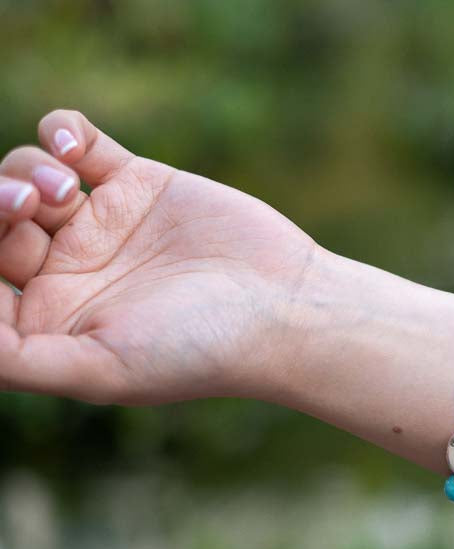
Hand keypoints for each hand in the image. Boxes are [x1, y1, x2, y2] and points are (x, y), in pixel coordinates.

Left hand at [0, 109, 319, 403]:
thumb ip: (18, 361)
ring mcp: (101, 221)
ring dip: (25, 172)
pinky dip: (60, 130)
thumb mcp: (101, 370)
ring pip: (24, 175)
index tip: (8, 246)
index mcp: (49, 319)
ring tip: (64, 191)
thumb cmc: (198, 351)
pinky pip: (76, 140)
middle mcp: (67, 269)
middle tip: (24, 207)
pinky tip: (70, 146)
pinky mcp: (138, 181)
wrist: (284, 308)